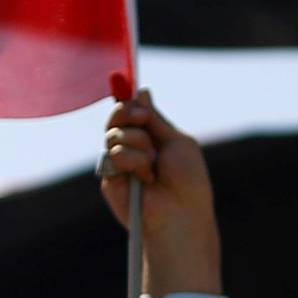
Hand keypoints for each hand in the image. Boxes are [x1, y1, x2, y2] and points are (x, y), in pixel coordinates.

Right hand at [101, 93, 222, 297]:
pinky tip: (145, 178)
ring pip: (114, 134)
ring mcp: (120, 162)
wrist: (181, 213)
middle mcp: (133, 147)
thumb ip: (156, 119)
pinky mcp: (110, 178)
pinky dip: (133, 162)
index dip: (127, 99)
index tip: (126, 84)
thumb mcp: (176, 142)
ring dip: (138, 144)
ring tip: (154, 165)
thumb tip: (142, 91)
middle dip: (129, 113)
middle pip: (116, 117)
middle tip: (143, 121)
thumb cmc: (187, 180)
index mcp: (151, 136)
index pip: (131, 111)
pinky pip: (113, 155)